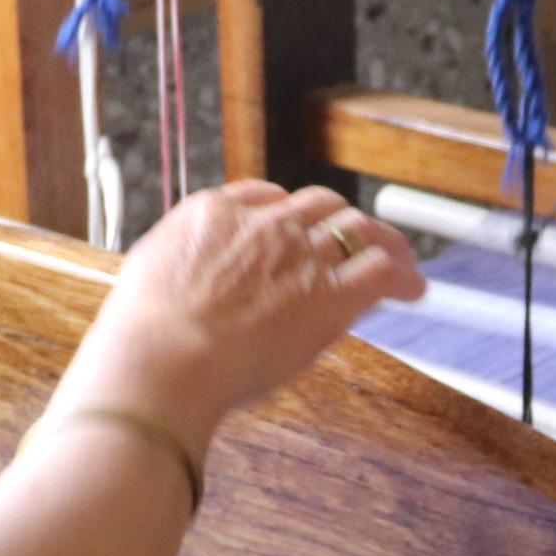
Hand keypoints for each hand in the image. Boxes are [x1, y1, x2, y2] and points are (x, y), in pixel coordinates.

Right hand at [56, 179, 422, 445]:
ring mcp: (301, 254)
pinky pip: (380, 269)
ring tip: (400, 261)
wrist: (162, 358)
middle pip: (318, 205)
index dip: (288, 214)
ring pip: (356, 228)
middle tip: (358, 241)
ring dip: (382, 242)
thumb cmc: (142, 337)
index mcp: (214, 212)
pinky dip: (402, 275)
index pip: (265, 196)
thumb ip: (177, 269)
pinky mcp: (331, 294)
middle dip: (339, 221)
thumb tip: (180, 283)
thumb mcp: (148, 279)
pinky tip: (413, 289)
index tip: (298, 231)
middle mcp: (264, 224)